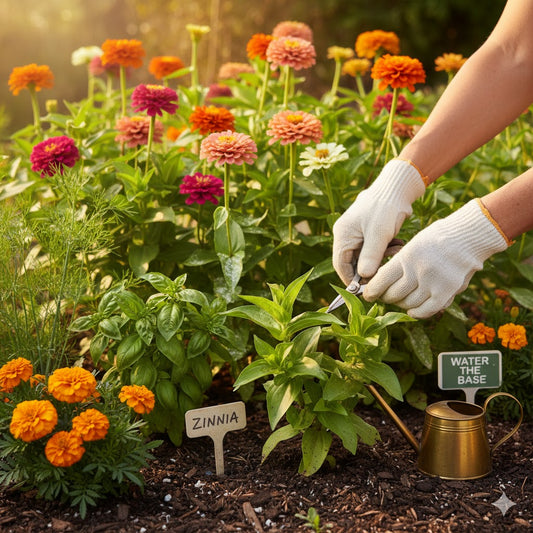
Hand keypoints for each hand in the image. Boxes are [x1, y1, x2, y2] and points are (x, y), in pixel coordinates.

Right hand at [332, 159, 425, 284]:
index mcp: (343, 234)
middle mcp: (346, 234)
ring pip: (364, 256)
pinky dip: (384, 250)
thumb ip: (370, 257)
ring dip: (380, 259)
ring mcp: (357, 233)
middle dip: (369, 269)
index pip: (340, 264)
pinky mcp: (368, 232)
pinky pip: (372, 249)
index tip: (365, 290)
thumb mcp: (379, 234)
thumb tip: (363, 278)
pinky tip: (397, 245)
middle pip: (352, 262)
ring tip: (395, 250)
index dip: (351, 280)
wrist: (397, 186)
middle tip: (385, 273)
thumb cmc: (386, 207)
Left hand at [363, 199, 509, 317]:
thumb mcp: (412, 245)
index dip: (372, 291)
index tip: (368, 294)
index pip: (381, 280)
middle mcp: (417, 271)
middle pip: (393, 295)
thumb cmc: (437, 239)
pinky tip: (412, 311)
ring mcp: (433, 283)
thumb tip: (381, 283)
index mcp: (406, 257)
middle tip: (385, 296)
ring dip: (401, 305)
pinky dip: (417, 313)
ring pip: (408, 304)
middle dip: (386, 298)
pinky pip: (427, 310)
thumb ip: (399, 264)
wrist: (467, 236)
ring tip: (401, 301)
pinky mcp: (447, 292)